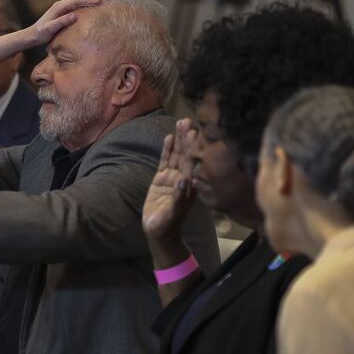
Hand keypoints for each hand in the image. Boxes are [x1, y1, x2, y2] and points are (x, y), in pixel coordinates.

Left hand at [28, 0, 102, 45]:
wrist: (32, 36)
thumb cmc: (40, 34)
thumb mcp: (49, 29)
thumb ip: (61, 22)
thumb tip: (74, 15)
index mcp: (59, 7)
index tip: (99, 1)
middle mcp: (60, 5)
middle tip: (103, 1)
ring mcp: (62, 8)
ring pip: (77, 1)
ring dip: (88, 0)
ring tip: (100, 3)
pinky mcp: (63, 13)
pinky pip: (75, 6)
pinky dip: (84, 6)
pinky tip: (90, 10)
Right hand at [142, 119, 196, 240]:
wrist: (158, 232)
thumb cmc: (166, 226)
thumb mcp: (172, 214)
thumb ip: (178, 197)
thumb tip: (183, 180)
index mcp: (188, 186)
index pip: (191, 163)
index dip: (192, 148)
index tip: (195, 133)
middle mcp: (182, 179)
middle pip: (185, 155)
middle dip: (186, 138)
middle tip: (188, 121)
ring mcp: (172, 178)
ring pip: (176, 155)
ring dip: (178, 140)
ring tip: (180, 123)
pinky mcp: (161, 179)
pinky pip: (165, 161)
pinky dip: (167, 150)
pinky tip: (168, 137)